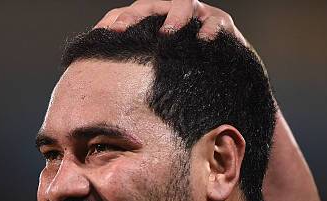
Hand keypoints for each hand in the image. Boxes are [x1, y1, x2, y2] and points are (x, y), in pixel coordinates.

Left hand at [94, 0, 246, 45]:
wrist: (221, 67)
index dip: (120, 20)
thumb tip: (105, 60)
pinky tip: (203, 39)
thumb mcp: (156, 59)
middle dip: (136, 15)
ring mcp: (198, 14)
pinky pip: (215, 21)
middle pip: (152, 4)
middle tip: (122, 29)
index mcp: (157, 18)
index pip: (134, 14)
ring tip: (167, 32)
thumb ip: (134, 57)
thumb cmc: (184, 60)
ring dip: (175, 16)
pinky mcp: (220, 23)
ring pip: (185, 3)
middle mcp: (174, 12)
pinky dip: (209, 28)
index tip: (106, 33)